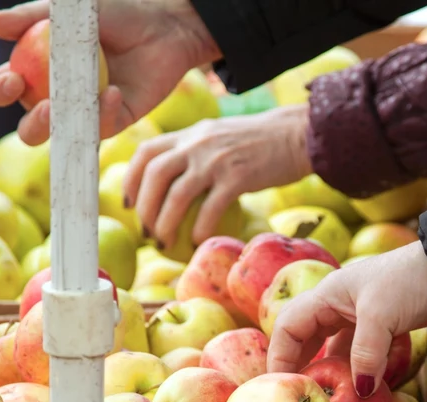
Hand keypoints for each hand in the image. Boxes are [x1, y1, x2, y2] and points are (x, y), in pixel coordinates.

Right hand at [0, 0, 219, 145]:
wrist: (164, 26)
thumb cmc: (115, 14)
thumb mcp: (67, 12)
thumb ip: (26, 18)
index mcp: (37, 71)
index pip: (7, 89)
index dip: (1, 90)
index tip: (12, 80)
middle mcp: (58, 97)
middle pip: (30, 126)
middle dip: (31, 123)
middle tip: (45, 106)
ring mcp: (86, 113)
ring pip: (62, 137)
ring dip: (61, 129)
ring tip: (66, 108)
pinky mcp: (116, 121)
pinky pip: (101, 128)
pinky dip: (103, 112)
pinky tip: (112, 91)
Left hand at [124, 105, 313, 247]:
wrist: (297, 135)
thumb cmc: (261, 142)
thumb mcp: (220, 136)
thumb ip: (197, 150)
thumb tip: (177, 179)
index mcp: (190, 134)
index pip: (146, 152)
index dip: (130, 179)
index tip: (129, 203)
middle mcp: (197, 144)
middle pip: (154, 176)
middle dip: (144, 208)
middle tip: (147, 231)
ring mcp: (216, 160)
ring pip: (175, 196)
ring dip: (165, 224)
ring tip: (164, 243)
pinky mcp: (237, 177)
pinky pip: (210, 209)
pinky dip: (199, 229)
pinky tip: (197, 241)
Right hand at [266, 242, 426, 395]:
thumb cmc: (410, 280)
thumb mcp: (382, 316)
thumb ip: (366, 354)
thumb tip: (360, 391)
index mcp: (327, 294)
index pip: (288, 326)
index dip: (280, 356)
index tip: (280, 386)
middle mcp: (338, 303)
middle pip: (306, 336)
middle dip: (299, 364)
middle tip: (297, 394)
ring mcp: (360, 313)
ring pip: (334, 345)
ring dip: (331, 369)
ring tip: (326, 396)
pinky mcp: (382, 323)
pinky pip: (360, 349)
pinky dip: (358, 367)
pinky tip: (362, 385)